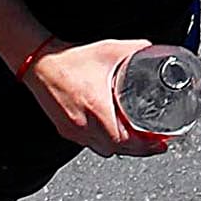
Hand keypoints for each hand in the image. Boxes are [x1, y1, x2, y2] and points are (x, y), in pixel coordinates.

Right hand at [24, 41, 171, 154]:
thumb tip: (154, 51)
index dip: (145, 145)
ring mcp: (74, 130)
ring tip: (136, 141)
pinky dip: (104, 142)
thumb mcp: (109, 50)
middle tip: (155, 144)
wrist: (41, 63)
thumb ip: (135, 49)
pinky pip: (90, 144)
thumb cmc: (70, 59)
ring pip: (103, 150)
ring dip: (121, 148)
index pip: (124, 140)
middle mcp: (84, 124)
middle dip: (139, 149)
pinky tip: (113, 134)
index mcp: (97, 107)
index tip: (160, 142)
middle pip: (117, 149)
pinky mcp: (66, 130)